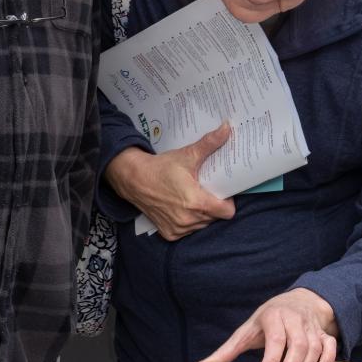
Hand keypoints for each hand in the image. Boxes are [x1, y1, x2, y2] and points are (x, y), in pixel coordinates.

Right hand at [104, 123, 235, 240]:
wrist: (133, 178)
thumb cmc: (161, 167)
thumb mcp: (187, 155)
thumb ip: (210, 143)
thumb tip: (227, 127)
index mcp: (197, 203)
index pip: (227, 212)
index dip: (228, 202)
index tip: (221, 191)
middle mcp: (189, 220)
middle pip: (215, 218)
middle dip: (214, 205)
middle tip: (206, 190)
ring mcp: (178, 229)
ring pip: (202, 225)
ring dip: (201, 214)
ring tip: (193, 198)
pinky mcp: (169, 234)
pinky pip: (187, 230)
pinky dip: (187, 221)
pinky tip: (181, 207)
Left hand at [194, 288, 340, 361]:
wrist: (301, 299)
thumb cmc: (269, 318)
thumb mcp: (246, 330)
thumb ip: (226, 351)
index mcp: (273, 316)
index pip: (275, 339)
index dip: (271, 361)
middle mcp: (294, 319)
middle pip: (297, 345)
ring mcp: (311, 326)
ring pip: (313, 348)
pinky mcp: (324, 333)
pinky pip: (330, 345)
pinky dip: (329, 358)